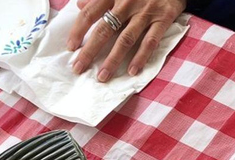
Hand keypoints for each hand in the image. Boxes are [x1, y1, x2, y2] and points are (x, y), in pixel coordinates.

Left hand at [67, 0, 185, 81]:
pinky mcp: (163, 19)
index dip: (78, 30)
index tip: (70, 47)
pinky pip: (150, 41)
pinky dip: (141, 57)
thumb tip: (80, 5)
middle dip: (90, 51)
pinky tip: (132, 71)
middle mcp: (127, 2)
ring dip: (113, 60)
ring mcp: (145, 12)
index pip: (90, 13)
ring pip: (125, 39)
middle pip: (104, 30)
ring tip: (102, 76)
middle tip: (78, 68)